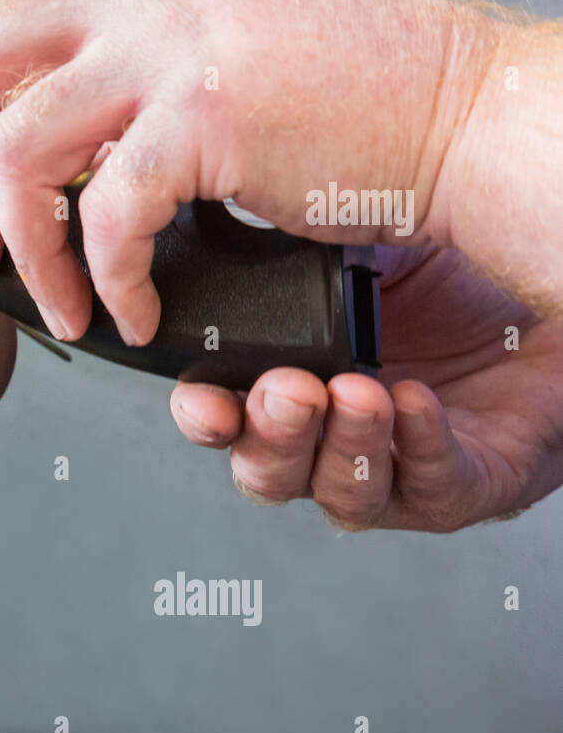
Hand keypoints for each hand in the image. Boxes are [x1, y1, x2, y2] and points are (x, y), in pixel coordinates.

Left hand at [0, 0, 499, 344]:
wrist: (465, 112)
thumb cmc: (362, 93)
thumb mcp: (220, 47)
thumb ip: (132, 72)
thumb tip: (58, 140)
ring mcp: (172, 44)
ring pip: (21, 151)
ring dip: (27, 247)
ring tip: (60, 298)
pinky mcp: (207, 111)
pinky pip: (109, 216)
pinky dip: (108, 279)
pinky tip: (133, 306)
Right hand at [170, 245, 562, 530]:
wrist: (555, 274)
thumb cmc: (463, 270)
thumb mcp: (357, 249)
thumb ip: (288, 257)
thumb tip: (220, 235)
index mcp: (298, 382)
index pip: (227, 421)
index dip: (205, 418)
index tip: (205, 397)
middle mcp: (340, 435)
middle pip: (270, 474)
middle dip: (269, 438)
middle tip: (286, 391)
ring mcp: (404, 466)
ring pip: (345, 497)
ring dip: (340, 448)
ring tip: (354, 393)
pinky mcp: (476, 480)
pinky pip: (434, 486)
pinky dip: (417, 446)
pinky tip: (412, 401)